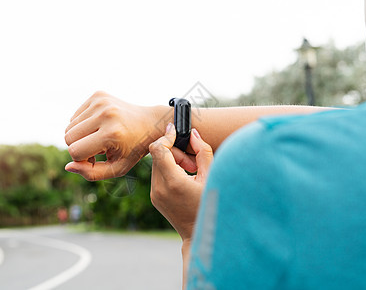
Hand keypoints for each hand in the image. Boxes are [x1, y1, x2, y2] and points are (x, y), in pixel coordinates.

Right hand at [65, 91, 169, 180]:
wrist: (151, 122)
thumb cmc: (134, 149)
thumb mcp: (118, 168)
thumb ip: (92, 174)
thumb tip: (68, 166)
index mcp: (112, 133)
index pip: (75, 151)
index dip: (82, 160)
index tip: (96, 159)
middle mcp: (105, 114)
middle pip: (68, 137)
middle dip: (78, 147)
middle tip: (97, 149)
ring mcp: (101, 102)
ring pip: (69, 126)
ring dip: (80, 136)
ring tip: (99, 138)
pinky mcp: (98, 95)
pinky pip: (75, 116)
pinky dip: (83, 125)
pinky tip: (99, 127)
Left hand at [149, 123, 213, 241]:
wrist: (200, 234)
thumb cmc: (210, 205)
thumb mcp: (211, 177)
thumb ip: (202, 152)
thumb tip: (193, 134)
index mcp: (173, 182)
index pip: (158, 149)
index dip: (166, 136)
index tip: (175, 130)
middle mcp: (159, 188)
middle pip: (159, 155)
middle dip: (175, 152)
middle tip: (193, 163)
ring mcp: (154, 194)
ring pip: (158, 163)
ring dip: (173, 161)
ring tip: (191, 173)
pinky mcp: (154, 197)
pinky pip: (158, 174)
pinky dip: (170, 170)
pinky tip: (185, 180)